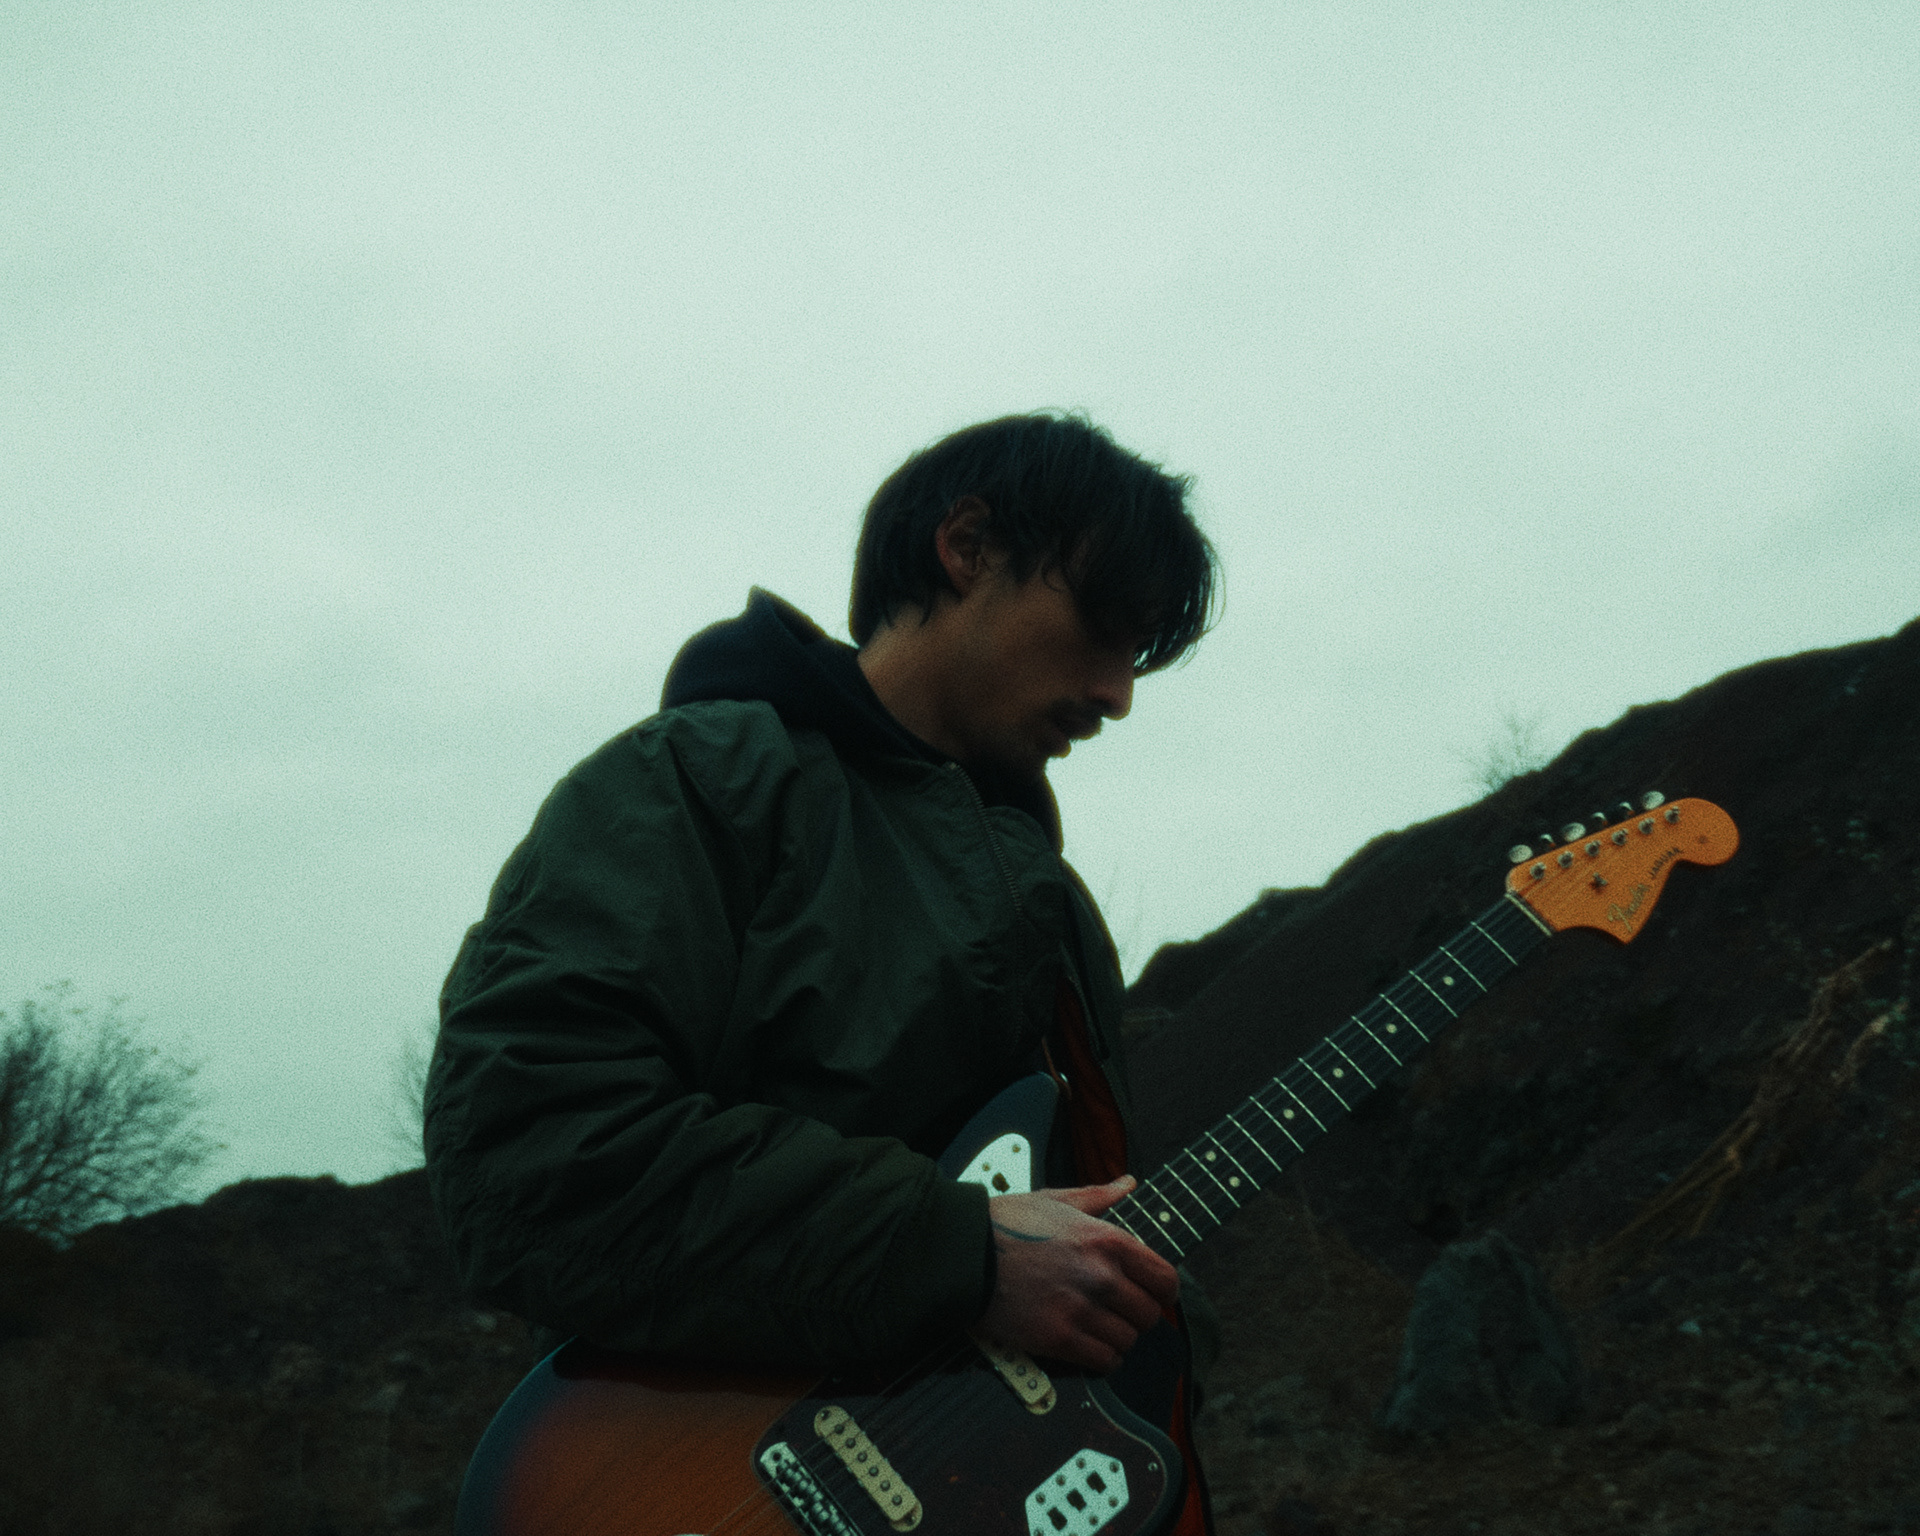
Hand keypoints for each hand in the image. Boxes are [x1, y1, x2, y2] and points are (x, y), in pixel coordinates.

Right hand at [974, 1175, 1179, 1372]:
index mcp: (1106, 1240)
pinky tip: (1088, 1346)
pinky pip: (1103, 1361)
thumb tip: (1127, 1184)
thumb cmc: (1005, 1224)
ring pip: (1127, 1341)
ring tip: (1099, 1328)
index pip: (1164, 1279)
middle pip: (1148, 1315)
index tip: (1155, 1296)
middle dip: (1136, 1316)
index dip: (1164, 1292)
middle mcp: (1101, 1276)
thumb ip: (1098, 1195)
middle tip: (1118, 1312)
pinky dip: (1101, 1359)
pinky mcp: (1059, 1339)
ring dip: (1117, 1338)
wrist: (963, 1254)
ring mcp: (1081, 1310)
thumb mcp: (1055, 1199)